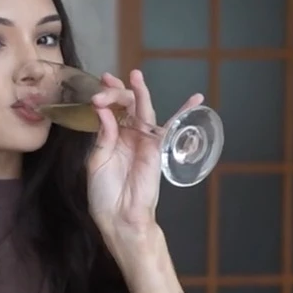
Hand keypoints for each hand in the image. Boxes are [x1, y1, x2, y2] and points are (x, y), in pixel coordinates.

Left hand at [85, 69, 203, 243]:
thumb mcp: (97, 161)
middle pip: (127, 106)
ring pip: (145, 111)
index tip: (99, 87)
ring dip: (140, 92)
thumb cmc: (104, 195)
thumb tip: (105, 111)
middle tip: (106, 84)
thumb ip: (103, 136)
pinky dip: (183, 113)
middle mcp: (129, 137)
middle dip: (117, 91)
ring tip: (136, 75)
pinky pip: (171, 128)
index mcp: (112, 139)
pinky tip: (195, 100)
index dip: (106, 96)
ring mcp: (144, 141)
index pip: (111, 110)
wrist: (119, 217)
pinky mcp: (157, 149)